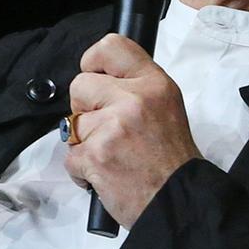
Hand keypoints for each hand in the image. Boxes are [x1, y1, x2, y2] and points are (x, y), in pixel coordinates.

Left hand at [64, 34, 202, 227]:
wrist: (178, 202)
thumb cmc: (171, 160)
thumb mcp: (165, 106)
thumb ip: (134, 88)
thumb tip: (98, 79)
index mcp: (154, 83)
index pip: (111, 47)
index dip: (93, 61)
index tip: (94, 76)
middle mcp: (134, 99)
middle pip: (80, 85)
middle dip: (85, 108)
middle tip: (106, 128)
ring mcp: (112, 127)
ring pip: (72, 123)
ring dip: (85, 143)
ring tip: (111, 156)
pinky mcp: (95, 155)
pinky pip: (70, 155)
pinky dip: (83, 170)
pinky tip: (106, 174)